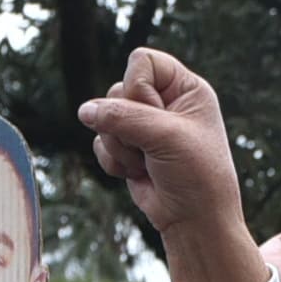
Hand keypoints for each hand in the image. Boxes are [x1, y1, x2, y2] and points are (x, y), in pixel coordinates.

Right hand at [75, 50, 270, 281]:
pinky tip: (138, 174)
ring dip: (121, 146)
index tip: (156, 115)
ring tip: (148, 164)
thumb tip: (84, 111)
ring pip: (104, 118)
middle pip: (117, 89)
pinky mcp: (128, 148)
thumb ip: (122, 117)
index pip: (142, 60)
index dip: (138, 86)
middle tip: (154, 147)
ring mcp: (144, 126)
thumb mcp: (165, 137)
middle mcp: (164, 102)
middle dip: (128, 124)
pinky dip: (114, 161)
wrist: (194, 221)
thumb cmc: (196, 175)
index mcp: (185, 88)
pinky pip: (100, 142)